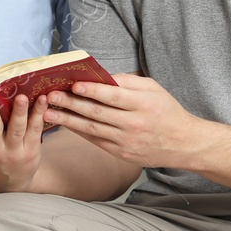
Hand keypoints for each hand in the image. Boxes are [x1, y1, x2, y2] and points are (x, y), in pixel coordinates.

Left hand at [42, 73, 200, 168]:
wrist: (183, 143)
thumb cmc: (167, 111)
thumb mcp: (154, 89)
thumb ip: (128, 82)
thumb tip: (101, 76)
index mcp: (143, 104)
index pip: (113, 96)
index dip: (92, 90)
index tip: (73, 85)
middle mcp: (134, 124)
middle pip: (98, 113)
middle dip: (71, 104)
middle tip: (51, 96)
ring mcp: (127, 141)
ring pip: (92, 129)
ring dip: (68, 121)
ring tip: (48, 113)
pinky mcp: (122, 153)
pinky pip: (96, 141)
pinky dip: (79, 132)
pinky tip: (65, 124)